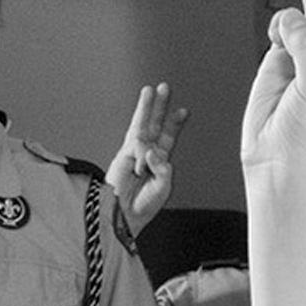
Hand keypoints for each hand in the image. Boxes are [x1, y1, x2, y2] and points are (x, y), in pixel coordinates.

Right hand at [106, 83, 185, 238]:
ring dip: (146, 107)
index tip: (183, 110)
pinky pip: (136, 146)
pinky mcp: (122, 155)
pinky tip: (140, 168)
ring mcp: (133, 153)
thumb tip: (150, 149)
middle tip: (164, 88)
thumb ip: (162, 168)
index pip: (168, 138)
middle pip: (154, 125)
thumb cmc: (143, 206)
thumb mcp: (163, 188)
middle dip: (159, 106)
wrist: (124, 217)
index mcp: (159, 162)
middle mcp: (147, 155)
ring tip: (150, 90)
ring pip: (141, 125)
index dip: (175, 124)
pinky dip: (142, 154)